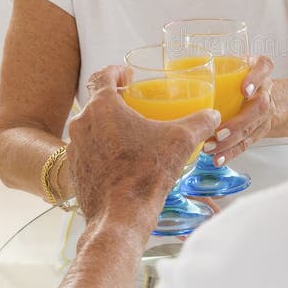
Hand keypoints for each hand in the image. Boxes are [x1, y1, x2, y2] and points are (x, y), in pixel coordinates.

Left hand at [67, 65, 220, 229]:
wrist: (121, 215)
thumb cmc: (147, 174)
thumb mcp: (181, 141)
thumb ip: (200, 122)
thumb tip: (212, 115)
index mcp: (103, 107)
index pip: (102, 76)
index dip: (115, 72)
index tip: (125, 75)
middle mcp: (82, 123)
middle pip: (97, 103)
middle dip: (115, 103)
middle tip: (135, 107)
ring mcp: (75, 148)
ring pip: (91, 128)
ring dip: (108, 128)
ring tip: (130, 137)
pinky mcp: (75, 170)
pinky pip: (88, 151)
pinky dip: (102, 151)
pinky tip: (121, 161)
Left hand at [202, 55, 274, 165]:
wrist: (265, 94)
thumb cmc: (241, 77)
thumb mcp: (232, 65)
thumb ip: (212, 65)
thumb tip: (172, 69)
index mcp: (258, 70)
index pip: (264, 67)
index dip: (255, 79)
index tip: (243, 90)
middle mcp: (265, 91)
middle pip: (260, 106)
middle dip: (239, 122)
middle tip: (219, 131)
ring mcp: (264, 114)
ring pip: (252, 129)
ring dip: (231, 141)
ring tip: (211, 147)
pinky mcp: (257, 131)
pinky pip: (246, 143)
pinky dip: (231, 153)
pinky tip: (218, 158)